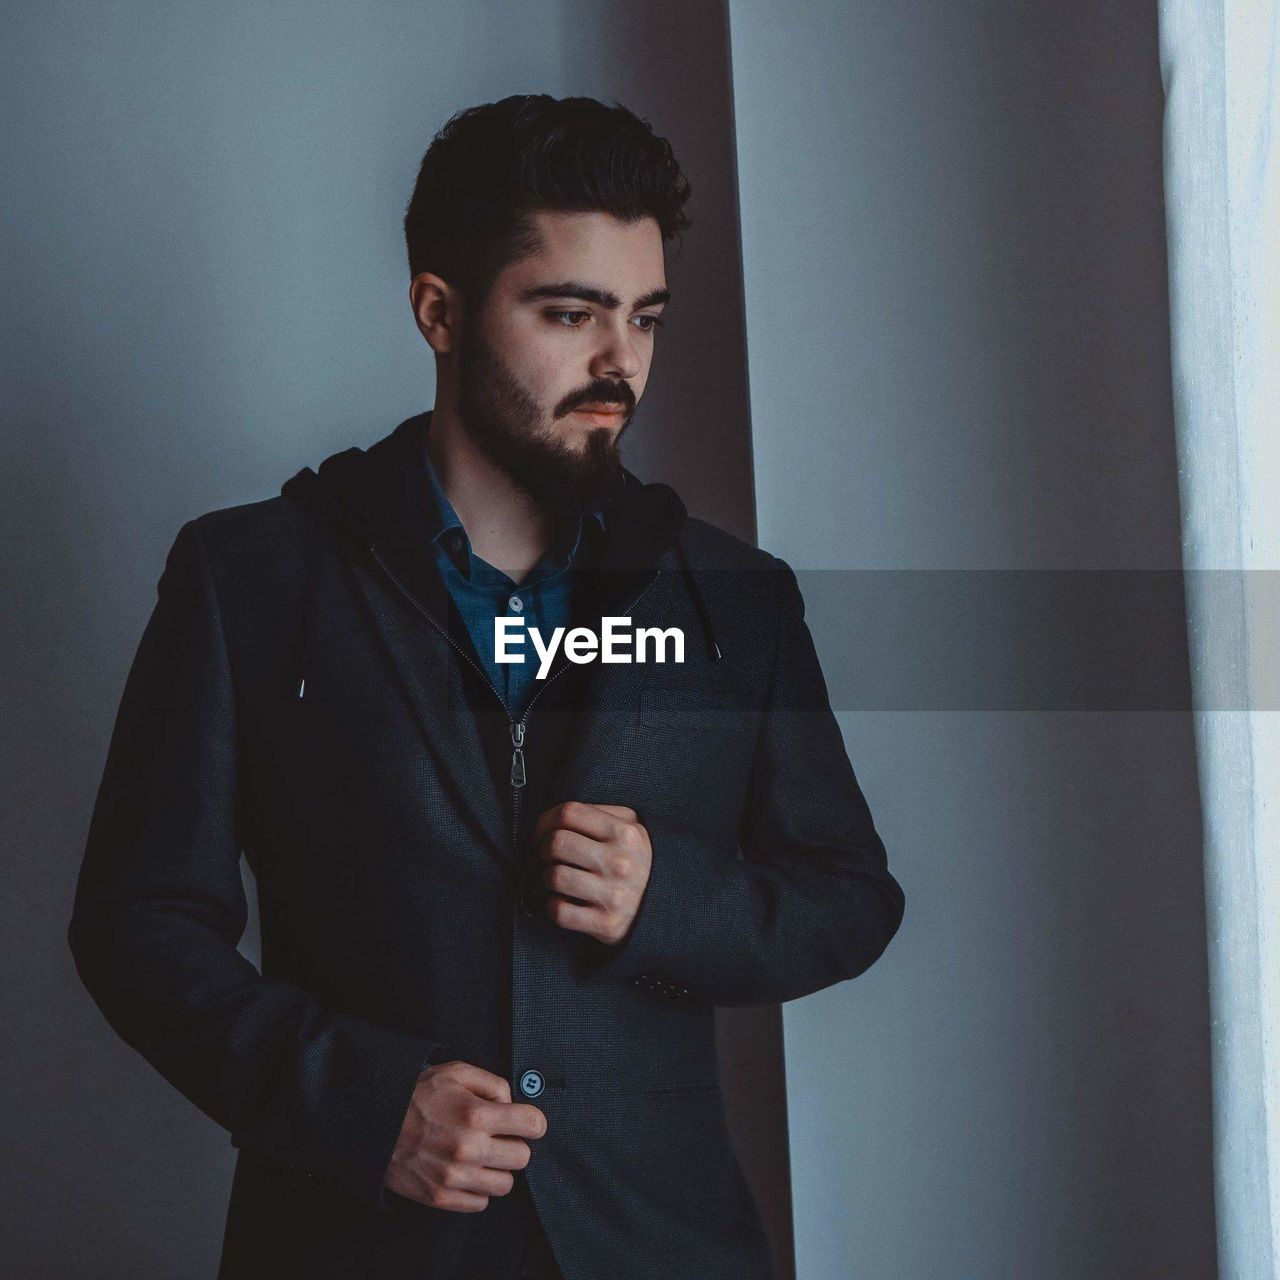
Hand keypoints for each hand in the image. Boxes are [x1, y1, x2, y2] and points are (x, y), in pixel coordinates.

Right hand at [383, 1060, 545, 1211]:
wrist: (374, 1123)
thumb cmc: (416, 1095)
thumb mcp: (456, 1072)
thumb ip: (492, 1083)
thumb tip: (512, 1103)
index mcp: (475, 1114)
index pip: (533, 1124)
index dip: (533, 1120)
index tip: (525, 1121)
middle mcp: (469, 1148)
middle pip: (523, 1158)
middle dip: (516, 1144)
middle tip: (500, 1137)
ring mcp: (455, 1176)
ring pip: (505, 1184)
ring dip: (498, 1169)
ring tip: (482, 1155)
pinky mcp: (441, 1197)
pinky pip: (480, 1203)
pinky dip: (478, 1189)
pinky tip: (467, 1171)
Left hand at [532, 801, 652, 945]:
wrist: (664, 906)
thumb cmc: (635, 859)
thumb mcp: (630, 826)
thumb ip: (597, 812)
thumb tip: (553, 818)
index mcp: (625, 833)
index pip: (569, 813)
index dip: (545, 821)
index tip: (542, 832)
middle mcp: (620, 862)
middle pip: (556, 843)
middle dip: (543, 849)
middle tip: (549, 857)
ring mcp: (614, 895)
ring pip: (554, 876)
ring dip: (548, 878)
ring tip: (559, 879)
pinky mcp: (606, 923)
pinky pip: (559, 911)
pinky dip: (553, 906)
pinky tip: (564, 900)